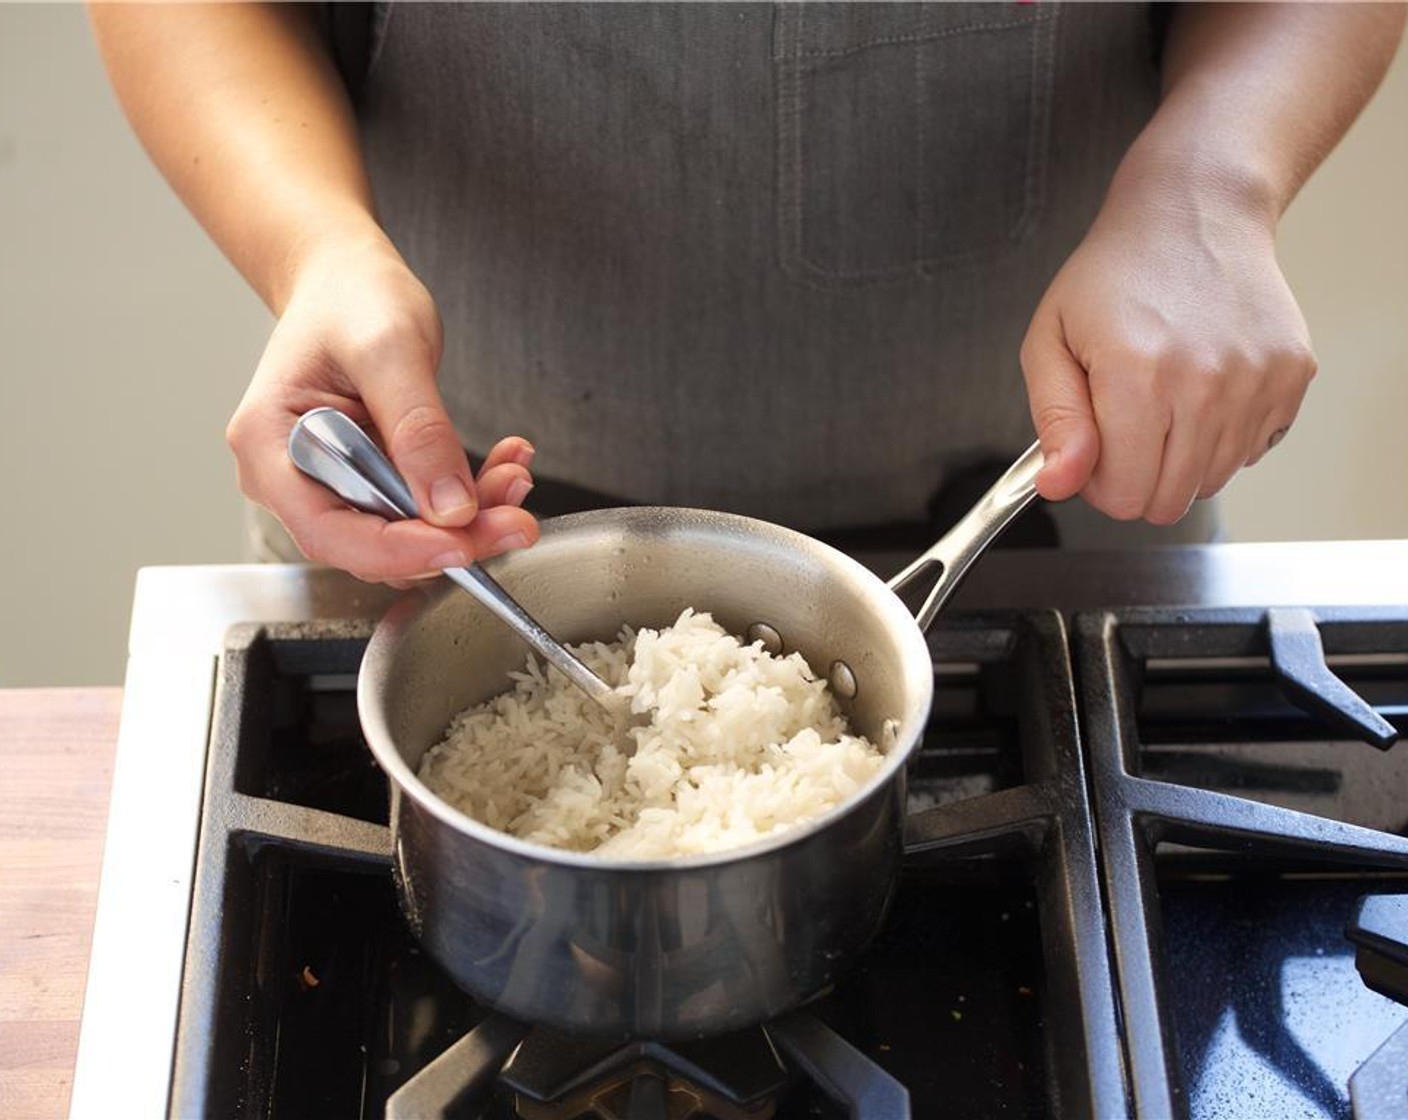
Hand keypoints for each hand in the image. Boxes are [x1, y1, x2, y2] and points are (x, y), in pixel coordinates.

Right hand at [226, 237, 538, 581]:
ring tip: (516, 476)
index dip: (398, 551)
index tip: (463, 545)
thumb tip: (450, 506)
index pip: (329, 531)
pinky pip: (423, 512)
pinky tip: (505, 464)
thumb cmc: (351, 300)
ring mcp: (333, 484)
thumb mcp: (391, 349)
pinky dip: (471, 497)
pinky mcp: (372, 484)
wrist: (350, 282)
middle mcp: (293, 477)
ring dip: (470, 519)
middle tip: (517, 519)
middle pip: (371, 544)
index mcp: (270, 446)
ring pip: (406, 536)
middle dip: (450, 538)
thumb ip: (418, 428)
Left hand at [1020, 161, 1316, 524]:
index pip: (1126, 495)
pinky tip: (1201, 389)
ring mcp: (1257, 380)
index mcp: (1136, 376)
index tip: (1096, 452)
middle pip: (1171, 500)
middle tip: (1125, 428)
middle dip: (1138, 480)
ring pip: (1213, 481)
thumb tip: (1059, 484)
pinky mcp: (1292, 376)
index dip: (1101, 484)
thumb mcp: (1050, 342)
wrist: (1193, 215)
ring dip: (1180, 459)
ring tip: (1162, 402)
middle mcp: (1205, 382)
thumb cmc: (1114, 276)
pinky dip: (1223, 436)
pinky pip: (1252, 450)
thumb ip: (1055, 422)